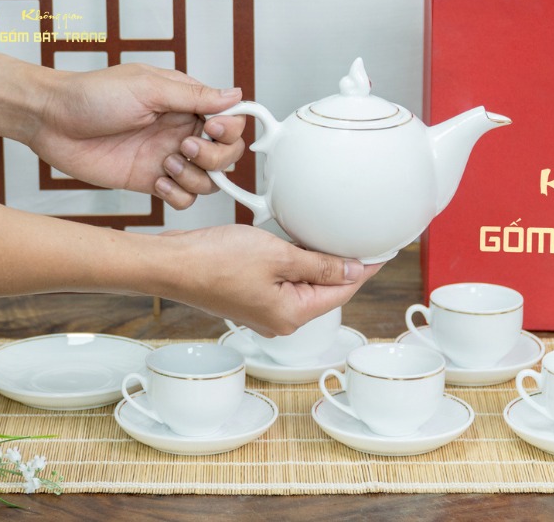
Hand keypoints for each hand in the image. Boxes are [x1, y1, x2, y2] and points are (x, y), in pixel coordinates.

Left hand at [28, 63, 244, 208]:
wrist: (51, 121)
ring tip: (165, 165)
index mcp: (186, 104)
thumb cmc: (93, 95)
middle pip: (227, 155)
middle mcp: (182, 132)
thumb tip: (236, 95)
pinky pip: (184, 199)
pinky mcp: (151, 181)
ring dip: (194, 177)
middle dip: (214, 157)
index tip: (213, 127)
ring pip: (209, 181)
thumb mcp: (148, 87)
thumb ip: (194, 96)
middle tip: (183, 148)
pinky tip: (156, 181)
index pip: (231, 120)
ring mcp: (168, 158)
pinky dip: (177, 195)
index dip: (231, 128)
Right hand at [159, 225, 384, 335]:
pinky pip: (284, 281)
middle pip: (325, 289)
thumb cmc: (215, 262)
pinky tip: (294, 243)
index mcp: (292, 314)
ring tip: (325, 236)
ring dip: (315, 261)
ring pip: (304, 283)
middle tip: (355, 236)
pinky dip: (293, 262)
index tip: (381, 252)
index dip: (364, 268)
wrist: (171, 264)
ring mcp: (264, 309)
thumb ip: (320, 264)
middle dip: (340, 263)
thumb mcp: (279, 256)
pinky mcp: (251, 297)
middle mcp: (280, 318)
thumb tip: (352, 269)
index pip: (343, 291)